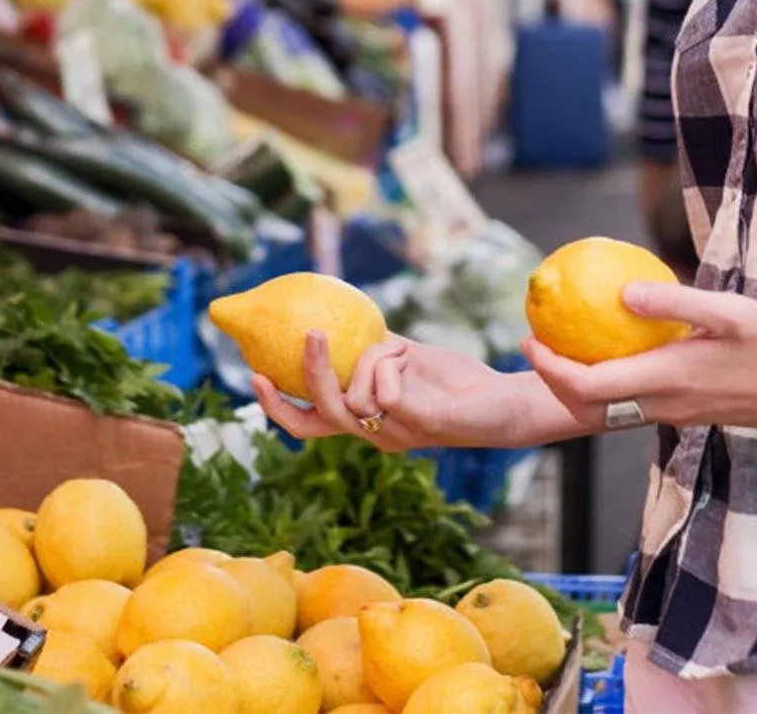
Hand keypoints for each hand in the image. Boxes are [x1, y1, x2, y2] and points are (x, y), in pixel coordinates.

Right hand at [251, 332, 533, 453]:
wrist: (502, 401)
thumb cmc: (453, 381)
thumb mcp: (406, 360)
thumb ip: (375, 351)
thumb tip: (344, 321)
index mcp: (365, 422)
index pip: (308, 423)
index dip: (278, 405)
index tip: (254, 374)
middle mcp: (375, 435)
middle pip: (322, 417)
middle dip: (309, 377)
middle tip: (309, 335)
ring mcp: (398, 435)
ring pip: (356, 398)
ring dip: (371, 360)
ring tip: (392, 344)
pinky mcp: (423, 426)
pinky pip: (389, 395)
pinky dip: (391, 366)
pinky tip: (407, 354)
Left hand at [520, 283, 756, 431]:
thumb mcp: (732, 311)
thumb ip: (677, 301)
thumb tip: (624, 292)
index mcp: (669, 380)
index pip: (590, 387)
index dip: (551, 369)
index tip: (529, 340)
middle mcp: (666, 405)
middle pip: (589, 408)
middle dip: (553, 381)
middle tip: (535, 342)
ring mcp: (678, 413)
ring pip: (611, 412)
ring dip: (578, 386)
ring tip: (565, 345)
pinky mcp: (690, 411)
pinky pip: (634, 404)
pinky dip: (609, 384)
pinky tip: (616, 349)